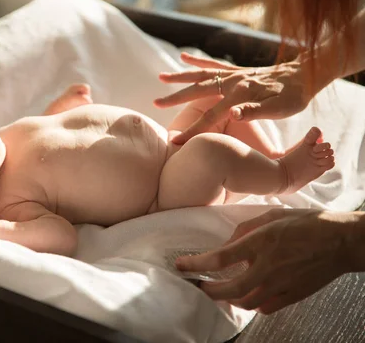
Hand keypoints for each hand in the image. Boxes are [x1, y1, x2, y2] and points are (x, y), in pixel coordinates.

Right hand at [154, 53, 311, 143]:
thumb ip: (254, 112)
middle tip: (155, 104)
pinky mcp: (237, 70)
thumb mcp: (279, 109)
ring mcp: (233, 74)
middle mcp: (232, 82)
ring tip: (161, 77)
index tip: (174, 141)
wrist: (306, 74)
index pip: (210, 117)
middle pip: (197, 90)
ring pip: (201, 75)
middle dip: (175, 98)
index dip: (192, 130)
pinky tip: (184, 58)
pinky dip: (197, 62)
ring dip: (180, 77)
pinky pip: (213, 65)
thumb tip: (233, 115)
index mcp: (238, 95)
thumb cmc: (293, 97)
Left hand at [175, 208, 353, 313]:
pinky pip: (265, 307)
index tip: (181, 265)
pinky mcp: (293, 295)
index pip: (220, 258)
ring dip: (228, 298)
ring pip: (246, 301)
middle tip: (197, 285)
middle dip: (208, 290)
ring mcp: (281, 284)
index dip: (196, 264)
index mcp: (261, 242)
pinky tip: (247, 294)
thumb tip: (226, 245)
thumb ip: (244, 230)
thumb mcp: (271, 216)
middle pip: (229, 288)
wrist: (342, 241)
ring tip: (219, 290)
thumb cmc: (307, 223)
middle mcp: (268, 266)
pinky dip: (252, 303)